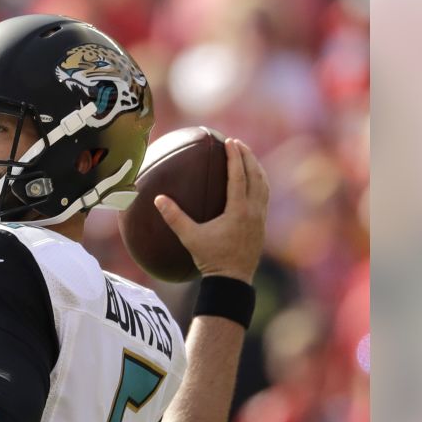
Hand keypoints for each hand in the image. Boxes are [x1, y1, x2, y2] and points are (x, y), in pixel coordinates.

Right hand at [154, 138, 267, 283]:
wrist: (233, 280)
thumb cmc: (211, 259)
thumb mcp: (190, 238)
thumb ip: (174, 218)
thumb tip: (158, 199)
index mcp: (238, 210)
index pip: (239, 176)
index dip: (235, 157)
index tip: (229, 141)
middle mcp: (253, 211)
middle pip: (255, 176)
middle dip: (247, 156)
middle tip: (237, 143)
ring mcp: (260, 218)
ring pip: (263, 186)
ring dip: (256, 168)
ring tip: (247, 157)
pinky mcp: (261, 226)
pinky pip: (263, 197)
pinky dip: (259, 183)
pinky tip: (251, 182)